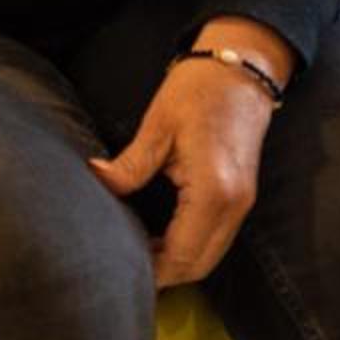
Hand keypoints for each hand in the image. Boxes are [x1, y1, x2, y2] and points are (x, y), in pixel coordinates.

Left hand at [88, 48, 278, 285]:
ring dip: (177, 262)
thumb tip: (96, 181)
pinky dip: (191, 247)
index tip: (118, 271)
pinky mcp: (242, 196)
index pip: (180, 254)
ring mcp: (243, 203)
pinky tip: (162, 236)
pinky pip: (217, 238)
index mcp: (213, 191)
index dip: (150, 270)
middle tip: (124, 267)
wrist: (243, 65)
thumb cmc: (199, 88)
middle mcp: (234, 205)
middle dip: (163, 274)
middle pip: (198, 265)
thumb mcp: (158, 124)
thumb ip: (130, 164)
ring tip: (139, 252)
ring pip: (210, 256)